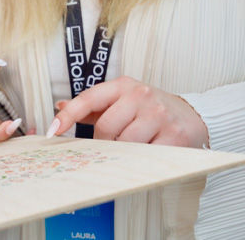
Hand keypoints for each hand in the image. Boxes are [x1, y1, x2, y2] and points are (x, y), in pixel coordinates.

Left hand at [48, 76, 208, 147]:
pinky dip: (141, 159)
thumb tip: (60, 106)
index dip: (69, 115)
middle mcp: (141, 95)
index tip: (53, 130)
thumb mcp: (121, 100)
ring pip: (126, 142)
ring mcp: (159, 114)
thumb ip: (92, 106)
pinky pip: (147, 154)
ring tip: (133, 147)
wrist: (192, 114)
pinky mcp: (175, 135)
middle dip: (103, 142)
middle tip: (111, 146)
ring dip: (123, 151)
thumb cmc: (149, 109)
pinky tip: (147, 153)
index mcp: (124, 86)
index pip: (89, 98)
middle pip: (106, 127)